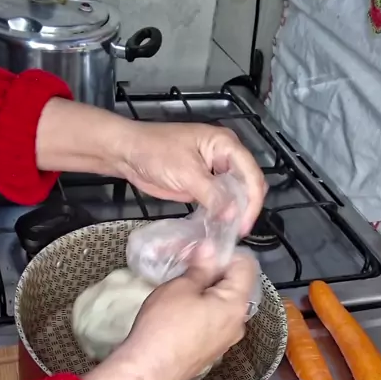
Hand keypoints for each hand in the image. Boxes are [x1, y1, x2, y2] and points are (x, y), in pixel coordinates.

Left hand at [36, 100, 265, 236]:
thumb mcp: (186, 172)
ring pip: (235, 195)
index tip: (244, 225)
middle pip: (248, 185)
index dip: (252, 201)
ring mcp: (214, 171)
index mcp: (226, 144)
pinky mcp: (203, 185)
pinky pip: (220, 202)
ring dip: (234, 214)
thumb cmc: (155, 152)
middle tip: (236, 233)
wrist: (128, 153)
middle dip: (245, 209)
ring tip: (228, 235)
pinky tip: (217, 229)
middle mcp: (225, 156)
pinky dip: (220, 215)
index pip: (251, 174)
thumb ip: (213, 194)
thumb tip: (233, 215)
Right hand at [84, 250, 258, 379]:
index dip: (227, 253)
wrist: (147, 371)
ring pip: (223, 305)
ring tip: (180, 288)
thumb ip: (201, 267)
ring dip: (206, 292)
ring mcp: (226, 341)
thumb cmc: (163, 326)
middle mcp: (238, 323)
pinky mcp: (211, 352)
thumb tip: (211, 250)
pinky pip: (213, 322)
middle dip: (214, 272)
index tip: (203, 251)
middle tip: (187, 267)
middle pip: (236, 286)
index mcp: (236, 304)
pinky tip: (178, 311)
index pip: (246, 265)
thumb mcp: (180, 287)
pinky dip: (201, 311)